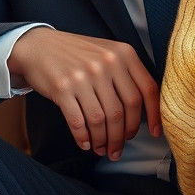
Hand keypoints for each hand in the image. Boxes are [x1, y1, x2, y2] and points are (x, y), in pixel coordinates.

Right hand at [7, 28, 158, 159]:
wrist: (39, 46)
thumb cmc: (78, 54)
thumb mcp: (109, 53)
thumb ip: (128, 75)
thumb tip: (145, 113)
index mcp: (124, 54)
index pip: (147, 89)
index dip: (154, 115)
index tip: (155, 132)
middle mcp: (106, 63)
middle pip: (124, 110)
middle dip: (123, 136)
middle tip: (119, 148)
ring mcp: (83, 76)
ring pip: (101, 119)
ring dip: (104, 140)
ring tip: (103, 149)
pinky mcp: (62, 88)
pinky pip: (78, 121)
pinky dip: (83, 137)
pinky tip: (86, 143)